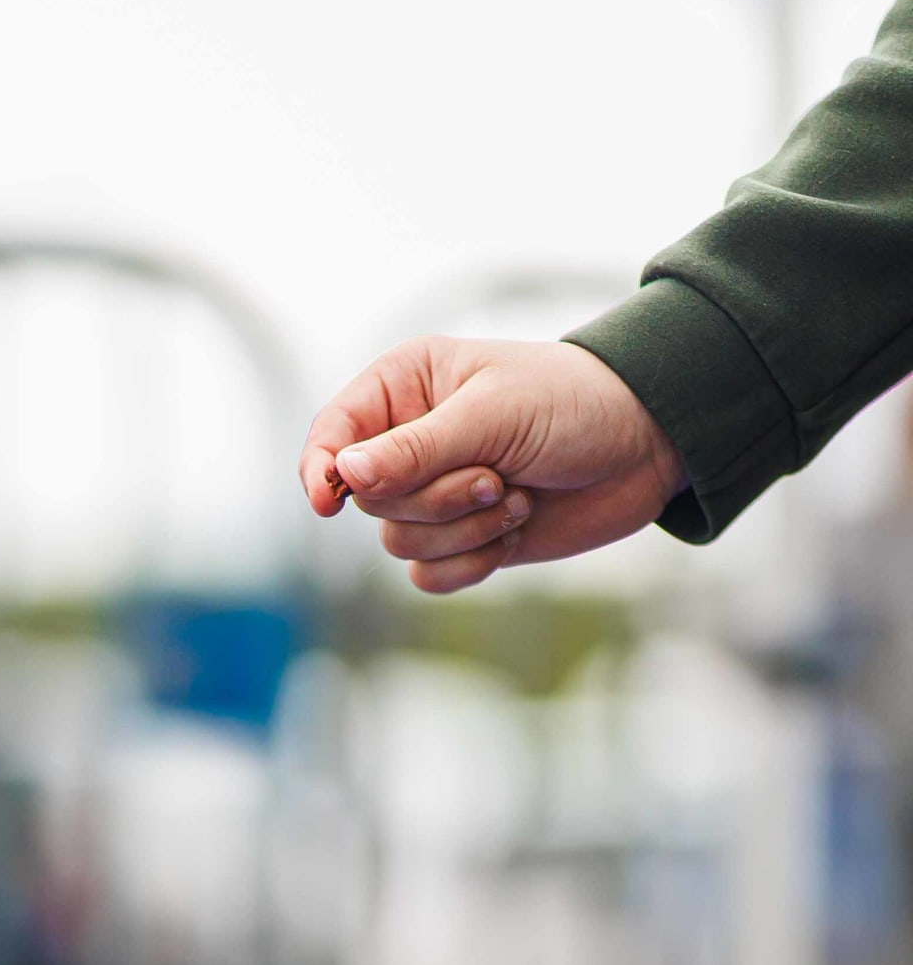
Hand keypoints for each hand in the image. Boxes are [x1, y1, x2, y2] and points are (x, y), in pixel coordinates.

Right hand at [299, 337, 686, 592]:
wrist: (644, 448)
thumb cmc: (572, 404)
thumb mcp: (493, 414)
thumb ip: (417, 449)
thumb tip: (346, 475)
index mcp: (405, 388)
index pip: (334, 434)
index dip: (321, 469)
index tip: (327, 502)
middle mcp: (409, 442)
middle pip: (370, 499)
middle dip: (436, 497)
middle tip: (494, 474)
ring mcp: (434, 495)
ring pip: (399, 542)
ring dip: (464, 529)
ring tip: (515, 496)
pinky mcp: (461, 541)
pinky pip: (429, 577)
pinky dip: (473, 562)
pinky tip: (515, 530)